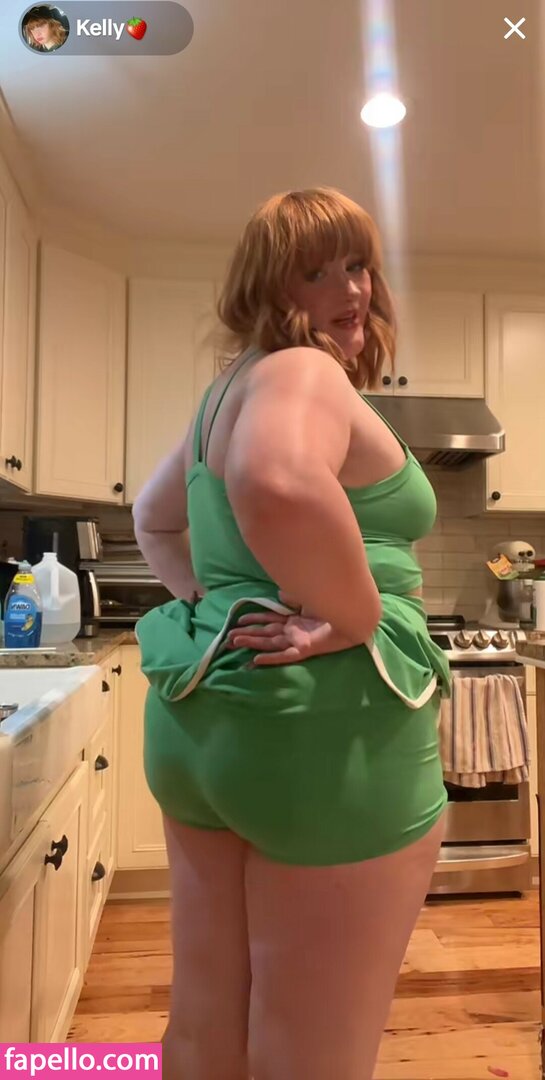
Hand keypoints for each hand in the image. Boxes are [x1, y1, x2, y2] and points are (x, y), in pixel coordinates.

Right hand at [225, 592, 357, 666]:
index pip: (268, 620)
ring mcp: (298, 640)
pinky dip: (270, 658)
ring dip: (252, 644)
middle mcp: (294, 631)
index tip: (237, 620)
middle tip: (228, 638)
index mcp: (294, 619)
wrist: (356, 614)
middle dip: (247, 635)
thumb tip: (278, 595)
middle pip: (265, 634)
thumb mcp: (308, 597)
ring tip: (235, 644)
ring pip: (269, 643)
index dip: (253, 620)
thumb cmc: (334, 604)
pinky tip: (256, 661)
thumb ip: (293, 597)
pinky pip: (285, 655)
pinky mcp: (306, 649)